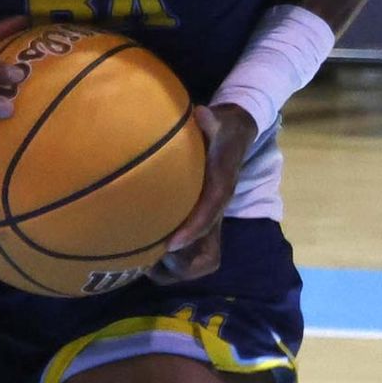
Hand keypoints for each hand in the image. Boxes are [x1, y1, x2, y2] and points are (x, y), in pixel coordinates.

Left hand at [161, 102, 256, 280]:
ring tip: (145, 263)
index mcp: (221, 188)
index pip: (210, 214)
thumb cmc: (222, 128)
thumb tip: (202, 113)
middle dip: (182, 264)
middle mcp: (216, 209)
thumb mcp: (220, 119)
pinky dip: (173, 260)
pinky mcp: (201, 221)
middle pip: (208, 254)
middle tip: (152, 258)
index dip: (192, 230)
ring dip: (175, 268)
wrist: (236, 135)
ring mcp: (210, 219)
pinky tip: (147, 249)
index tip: (171, 243)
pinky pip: (192, 253)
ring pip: (200, 260)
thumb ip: (211, 120)